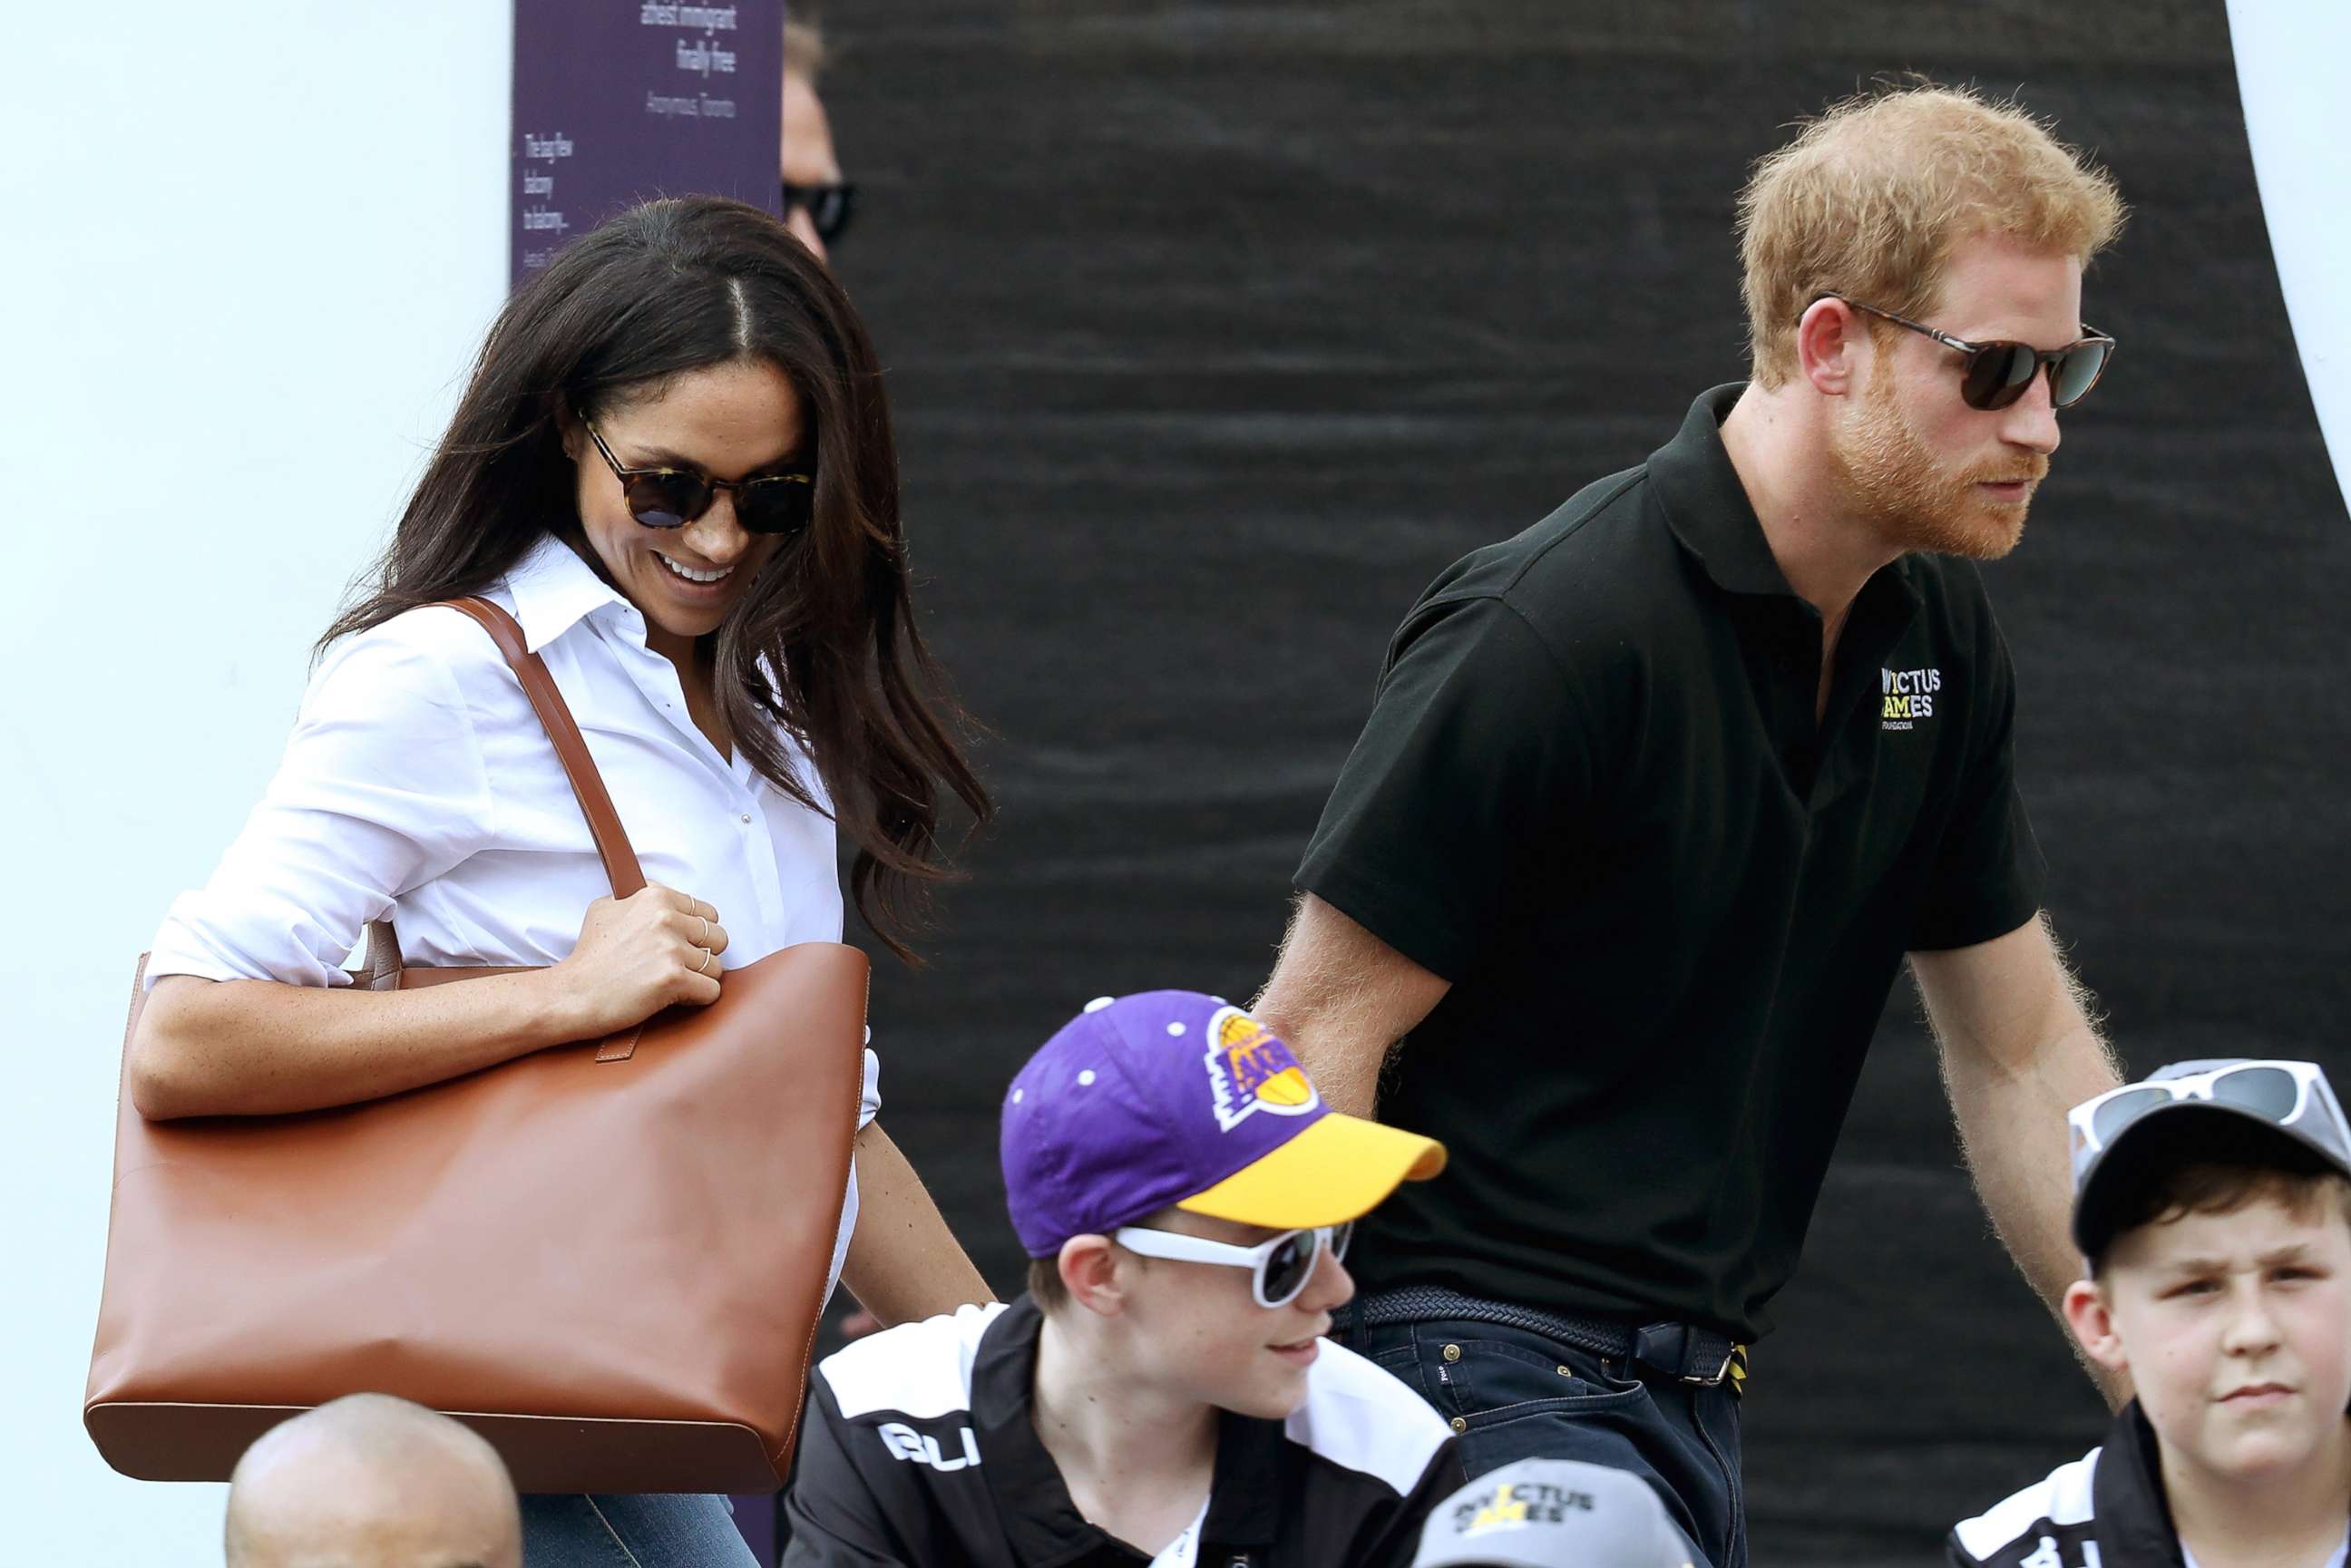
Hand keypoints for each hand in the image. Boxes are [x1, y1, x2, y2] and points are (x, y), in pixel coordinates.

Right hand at [548, 882, 728, 1038]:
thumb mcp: (605, 908)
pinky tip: (676, 998)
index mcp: (655, 897)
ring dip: (699, 979)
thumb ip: (639, 898)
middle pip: (719, 938)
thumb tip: (659, 898)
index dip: (697, 933)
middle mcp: (666, 918)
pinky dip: (698, 999)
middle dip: (703, 955)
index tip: (681, 945)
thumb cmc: (588, 957)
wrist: (571, 994)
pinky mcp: (673, 978)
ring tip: (672, 984)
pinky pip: (711, 990)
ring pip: (716, 967)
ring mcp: (670, 948)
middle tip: (679, 967)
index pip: (708, 912)